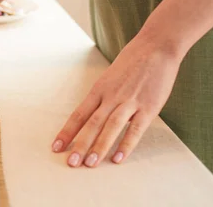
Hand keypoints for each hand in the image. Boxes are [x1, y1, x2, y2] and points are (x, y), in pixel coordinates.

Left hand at [52, 37, 182, 167]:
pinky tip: (118, 158)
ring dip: (99, 146)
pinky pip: (136, 129)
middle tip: (70, 163)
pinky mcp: (148, 107)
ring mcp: (129, 102)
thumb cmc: (132, 63)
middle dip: (80, 144)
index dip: (67, 132)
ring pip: (110, 127)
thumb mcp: (110, 79)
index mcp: (99, 90)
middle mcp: (111, 97)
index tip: (56, 147)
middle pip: (91, 123)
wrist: (156, 47)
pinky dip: (126, 144)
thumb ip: (103, 98)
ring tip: (90, 164)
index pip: (78, 114)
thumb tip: (95, 118)